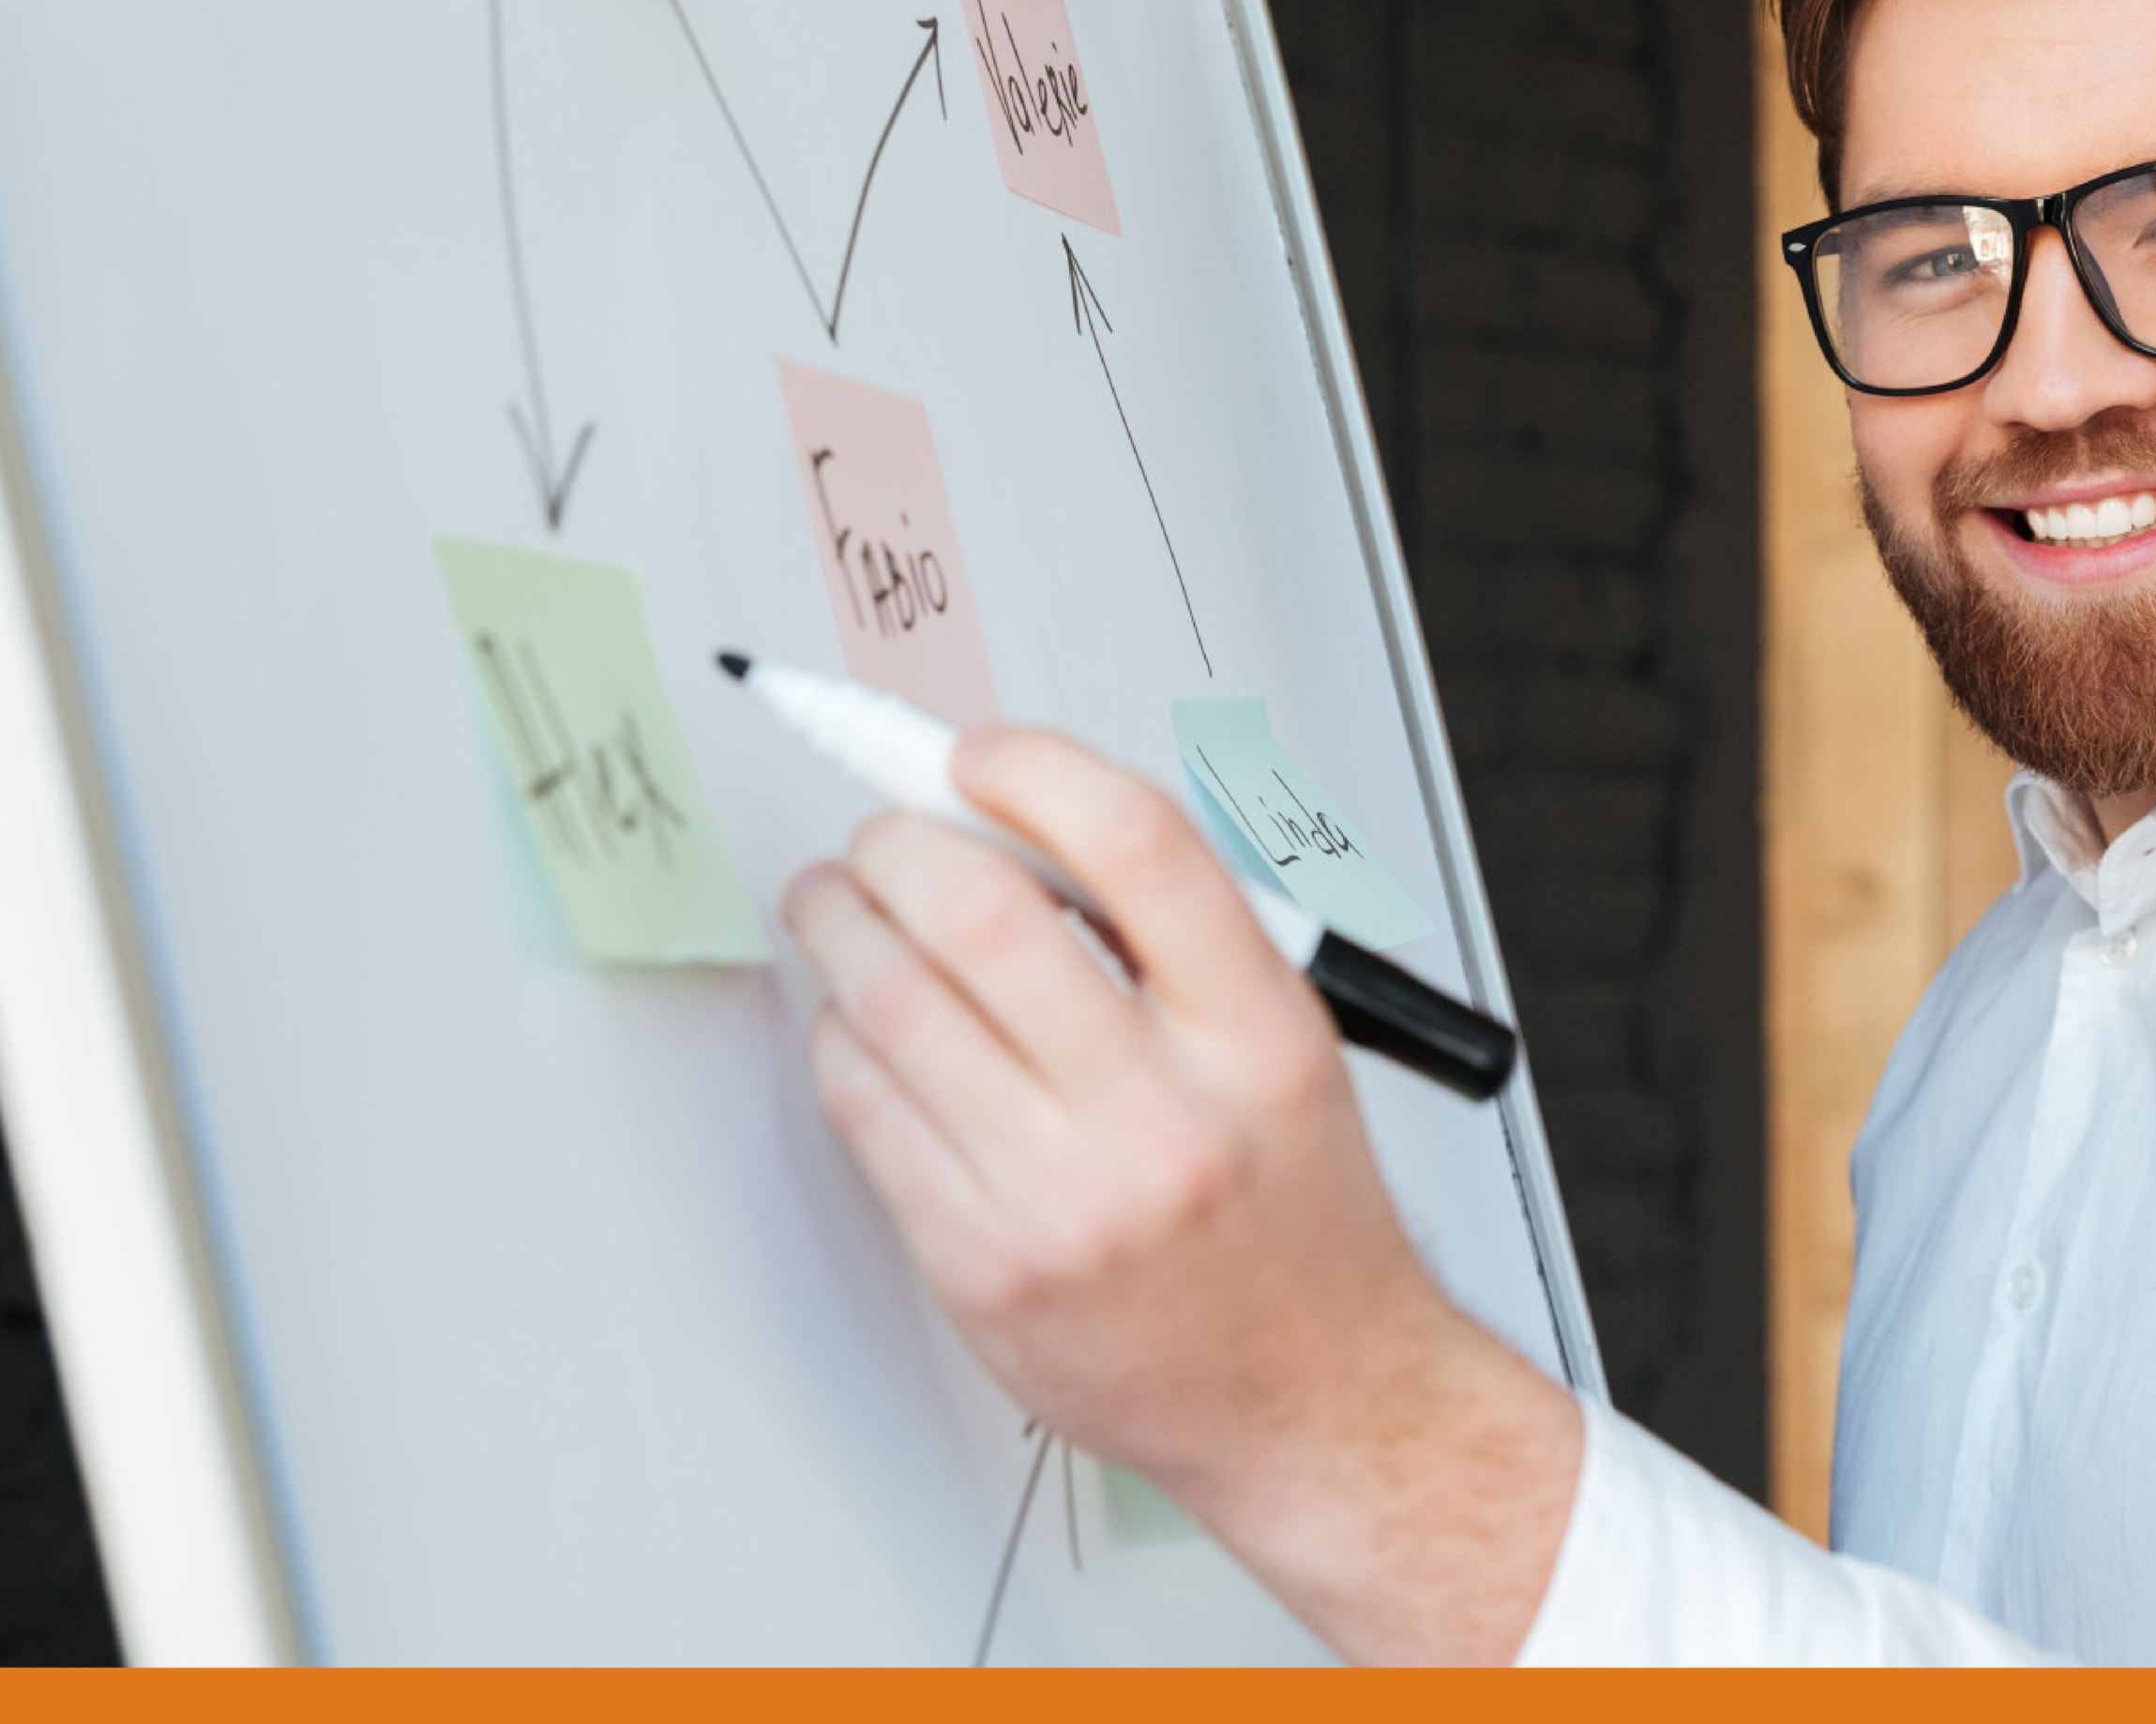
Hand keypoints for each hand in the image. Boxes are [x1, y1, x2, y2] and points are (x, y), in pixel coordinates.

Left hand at [778, 726, 1579, 1663]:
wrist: (1318, 1403)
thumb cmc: (1297, 1220)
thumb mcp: (1288, 1048)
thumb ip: (1173, 938)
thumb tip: (1013, 819)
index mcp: (1260, 1035)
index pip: (1133, 842)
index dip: (1030, 768)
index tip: (972, 753)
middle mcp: (1167, 1113)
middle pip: (984, 910)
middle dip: (899, 844)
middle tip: (878, 836)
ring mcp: (1068, 1198)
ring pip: (899, 1004)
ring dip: (842, 927)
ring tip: (836, 907)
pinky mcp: (984, 1267)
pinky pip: (868, 1111)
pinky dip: (842, 1041)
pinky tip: (857, 1025)